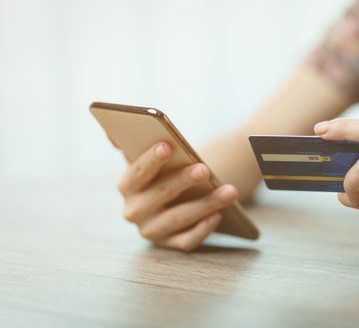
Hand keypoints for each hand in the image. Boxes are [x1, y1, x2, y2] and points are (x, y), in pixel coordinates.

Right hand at [118, 142, 237, 251]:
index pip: (136, 173)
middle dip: (183, 181)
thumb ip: (134, 145)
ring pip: (179, 218)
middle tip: (204, 169)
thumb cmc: (167, 171)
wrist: (178, 197)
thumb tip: (111, 132)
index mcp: (128, 186)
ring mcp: (152, 230)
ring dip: (205, 204)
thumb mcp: (152, 159)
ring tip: (230, 191)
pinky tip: (218, 216)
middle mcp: (134, 211)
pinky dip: (203, 229)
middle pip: (160, 194)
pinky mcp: (170, 244)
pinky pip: (187, 241)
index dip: (151, 160)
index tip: (168, 146)